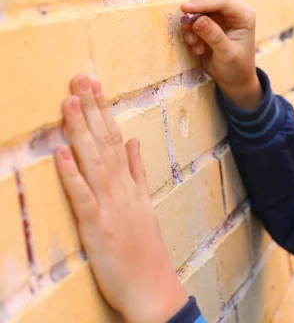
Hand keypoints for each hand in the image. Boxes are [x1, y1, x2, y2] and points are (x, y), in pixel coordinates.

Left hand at [54, 75, 187, 322]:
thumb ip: (139, 172)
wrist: (155, 289)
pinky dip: (72, 173)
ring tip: (69, 102)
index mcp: (132, 185)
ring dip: (81, 131)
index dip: (104, 111)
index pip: (116, 139)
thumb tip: (134, 142)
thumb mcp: (145, 206)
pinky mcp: (97, 227)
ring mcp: (111, 207)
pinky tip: (62, 151)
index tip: (94, 86)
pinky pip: (83, 196)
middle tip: (80, 79)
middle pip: (106, 143)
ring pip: (94, 162)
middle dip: (92, 109)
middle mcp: (122, 190)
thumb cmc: (147, 251)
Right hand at [181, 0, 262, 109]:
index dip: (202, 3)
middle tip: (187, 27)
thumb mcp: (227, 55)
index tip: (185, 10)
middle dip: (195, 8)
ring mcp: (221, 14)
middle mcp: (233, 10)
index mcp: (244, 16)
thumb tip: (198, 20)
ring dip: (191, 21)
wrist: (234, 79)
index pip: (222, 0)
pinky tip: (197, 47)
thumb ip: (214, 37)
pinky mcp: (210, 20)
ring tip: (194, 44)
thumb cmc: (236, 68)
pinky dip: (190, 29)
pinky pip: (194, 16)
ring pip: (199, 2)